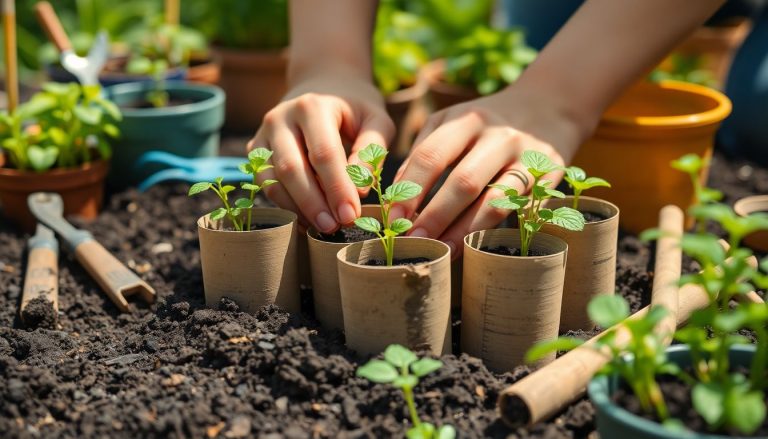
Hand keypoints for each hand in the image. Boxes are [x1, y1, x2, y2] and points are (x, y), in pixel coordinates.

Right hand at [247, 69, 393, 232]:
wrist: (323, 86)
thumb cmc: (355, 109)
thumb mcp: (376, 120)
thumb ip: (371, 151)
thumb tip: (358, 192)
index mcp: (312, 106)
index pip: (323, 153)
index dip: (337, 188)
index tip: (351, 215)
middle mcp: (280, 118)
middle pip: (291, 169)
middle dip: (313, 204)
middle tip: (335, 227)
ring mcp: (263, 134)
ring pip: (272, 180)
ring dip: (297, 209)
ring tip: (323, 228)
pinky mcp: (256, 150)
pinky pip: (265, 184)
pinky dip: (286, 206)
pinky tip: (308, 220)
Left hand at [391, 86, 587, 257]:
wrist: (548, 108)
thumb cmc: (485, 124)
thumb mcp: (452, 122)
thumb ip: (423, 151)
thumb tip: (396, 192)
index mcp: (467, 120)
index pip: (432, 155)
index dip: (411, 189)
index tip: (393, 217)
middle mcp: (500, 136)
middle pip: (464, 182)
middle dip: (436, 216)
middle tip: (414, 241)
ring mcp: (529, 158)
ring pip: (496, 202)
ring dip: (466, 231)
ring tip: (443, 252)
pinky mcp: (550, 177)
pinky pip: (521, 211)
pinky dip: (497, 230)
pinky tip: (476, 247)